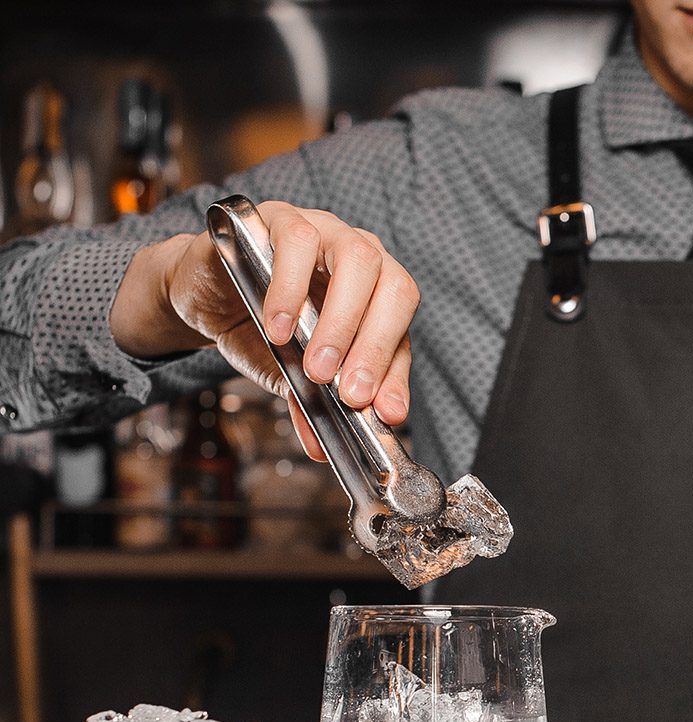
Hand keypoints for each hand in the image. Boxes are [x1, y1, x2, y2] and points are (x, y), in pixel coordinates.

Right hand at [110, 201, 419, 458]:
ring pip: (357, 258)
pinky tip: (278, 328)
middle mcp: (361, 258)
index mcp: (377, 296)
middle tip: (348, 394)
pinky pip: (298, 241)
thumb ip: (312, 405)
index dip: (396, 374)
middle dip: (374, 348)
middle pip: (394, 289)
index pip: (403, 332)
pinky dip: (291, 289)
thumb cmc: (261, 331)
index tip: (385, 413)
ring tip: (313, 367)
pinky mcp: (280, 218)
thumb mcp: (291, 376)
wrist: (207, 297)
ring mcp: (326, 231)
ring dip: (340, 321)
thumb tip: (321, 449)